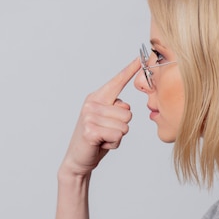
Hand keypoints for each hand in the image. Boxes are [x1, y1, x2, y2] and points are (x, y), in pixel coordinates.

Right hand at [60, 58, 140, 176]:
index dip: (129, 70)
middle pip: (128, 112)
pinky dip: (113, 144)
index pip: (117, 82)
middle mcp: (92, 103)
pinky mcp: (91, 130)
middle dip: (122, 127)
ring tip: (103, 138)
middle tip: (106, 133)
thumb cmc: (95, 140)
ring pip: (125, 125)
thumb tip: (125, 106)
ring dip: (117, 137)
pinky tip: (101, 144)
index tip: (140, 58)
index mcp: (96, 98)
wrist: (78, 160)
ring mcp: (90, 116)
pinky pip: (118, 135)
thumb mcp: (106, 121)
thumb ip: (116, 110)